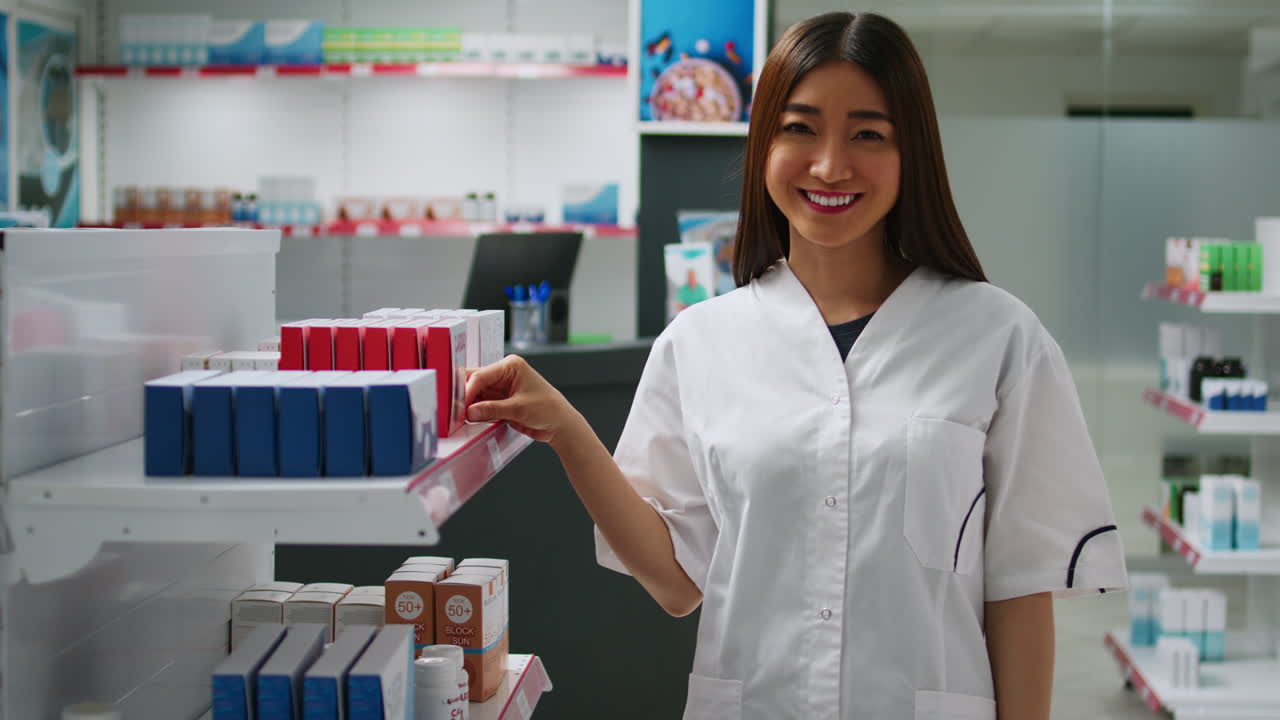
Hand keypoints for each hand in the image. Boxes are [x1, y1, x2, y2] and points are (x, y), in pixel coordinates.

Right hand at [464, 355, 579, 444]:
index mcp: (510, 366)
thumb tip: (469, 412)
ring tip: (456, 417)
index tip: (459, 405)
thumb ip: (492, 409)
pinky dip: (474, 412)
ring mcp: (499, 388)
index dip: (467, 390)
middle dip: (463, 396)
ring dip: (467, 405)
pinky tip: (466, 419)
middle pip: (474, 382)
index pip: (481, 375)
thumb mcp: (519, 408)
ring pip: (475, 394)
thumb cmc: (548, 409)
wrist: (559, 424)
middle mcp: (503, 374)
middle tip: (452, 410)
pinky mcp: (498, 401)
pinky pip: (480, 405)